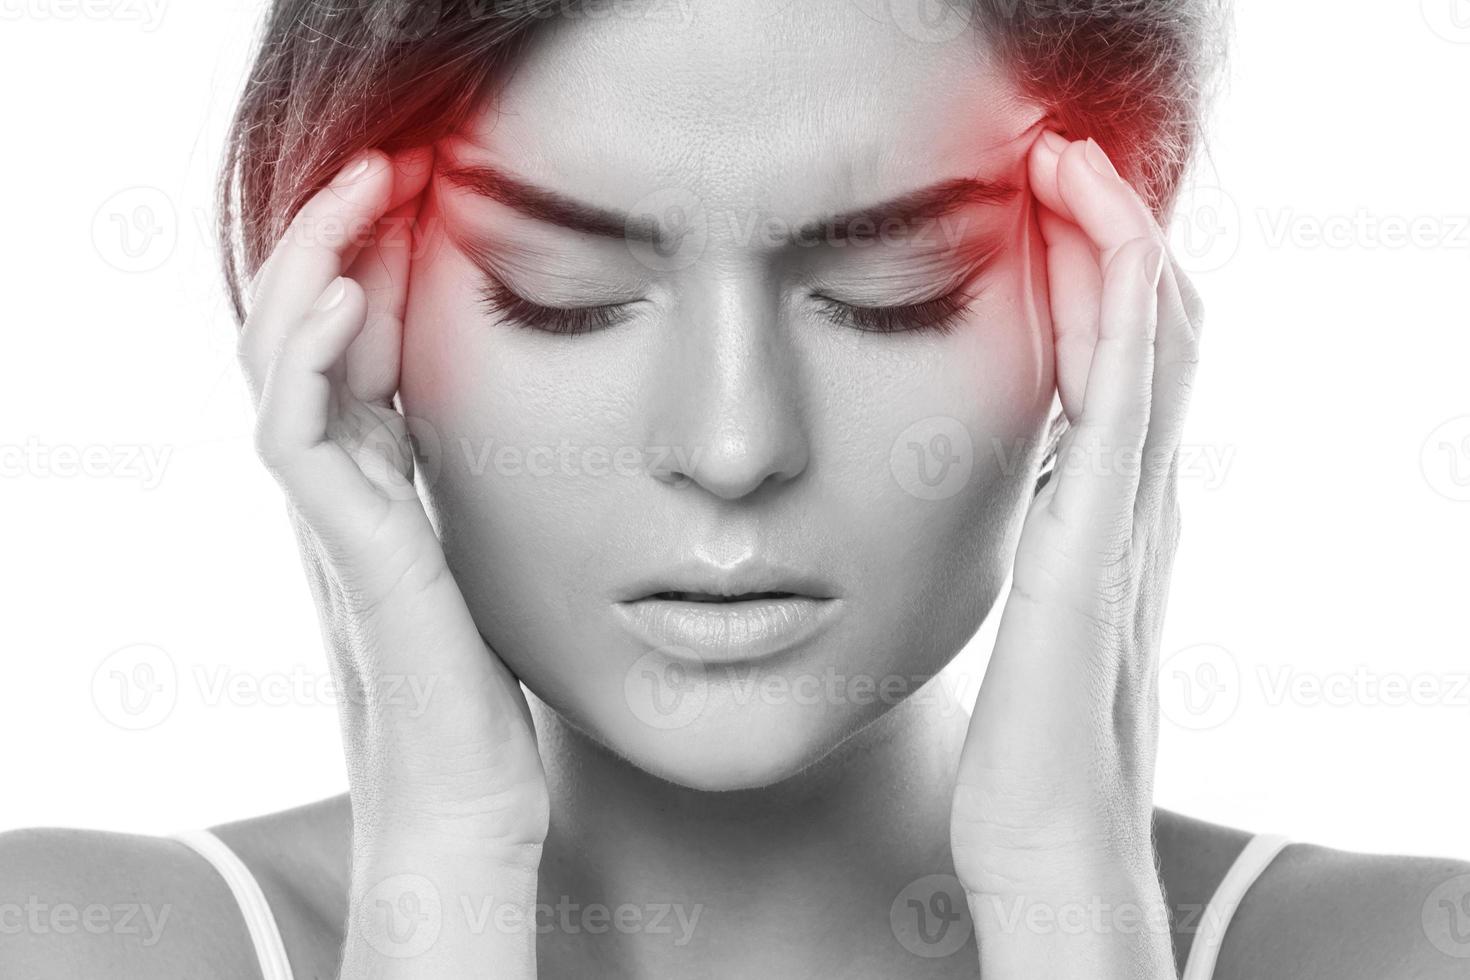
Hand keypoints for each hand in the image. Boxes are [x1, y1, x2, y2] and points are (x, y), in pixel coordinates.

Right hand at [238, 148, 547, 977]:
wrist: (466, 791)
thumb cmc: (483, 681)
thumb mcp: (484, 546)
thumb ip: (467, 484)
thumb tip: (495, 427)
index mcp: (375, 477)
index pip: (349, 341)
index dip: (370, 262)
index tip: (420, 194)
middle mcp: (341, 486)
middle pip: (302, 331)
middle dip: (336, 240)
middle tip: (384, 164)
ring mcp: (332, 517)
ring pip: (279, 365)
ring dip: (314, 269)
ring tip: (362, 192)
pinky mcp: (347, 551)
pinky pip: (292, 438)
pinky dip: (306, 364)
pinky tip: (345, 306)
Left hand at [950, 133, 1202, 977]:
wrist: (1048, 844)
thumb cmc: (1028, 750)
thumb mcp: (1034, 622)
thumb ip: (1040, 558)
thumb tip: (1021, 505)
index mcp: (1109, 517)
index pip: (1123, 364)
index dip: (1098, 275)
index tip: (1045, 204)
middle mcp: (1134, 503)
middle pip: (1149, 332)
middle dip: (1110, 232)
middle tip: (1060, 151)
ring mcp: (1125, 518)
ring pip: (1146, 341)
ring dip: (1115, 240)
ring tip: (1071, 159)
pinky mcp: (1094, 541)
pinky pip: (1118, 394)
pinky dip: (1114, 304)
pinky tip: (1091, 236)